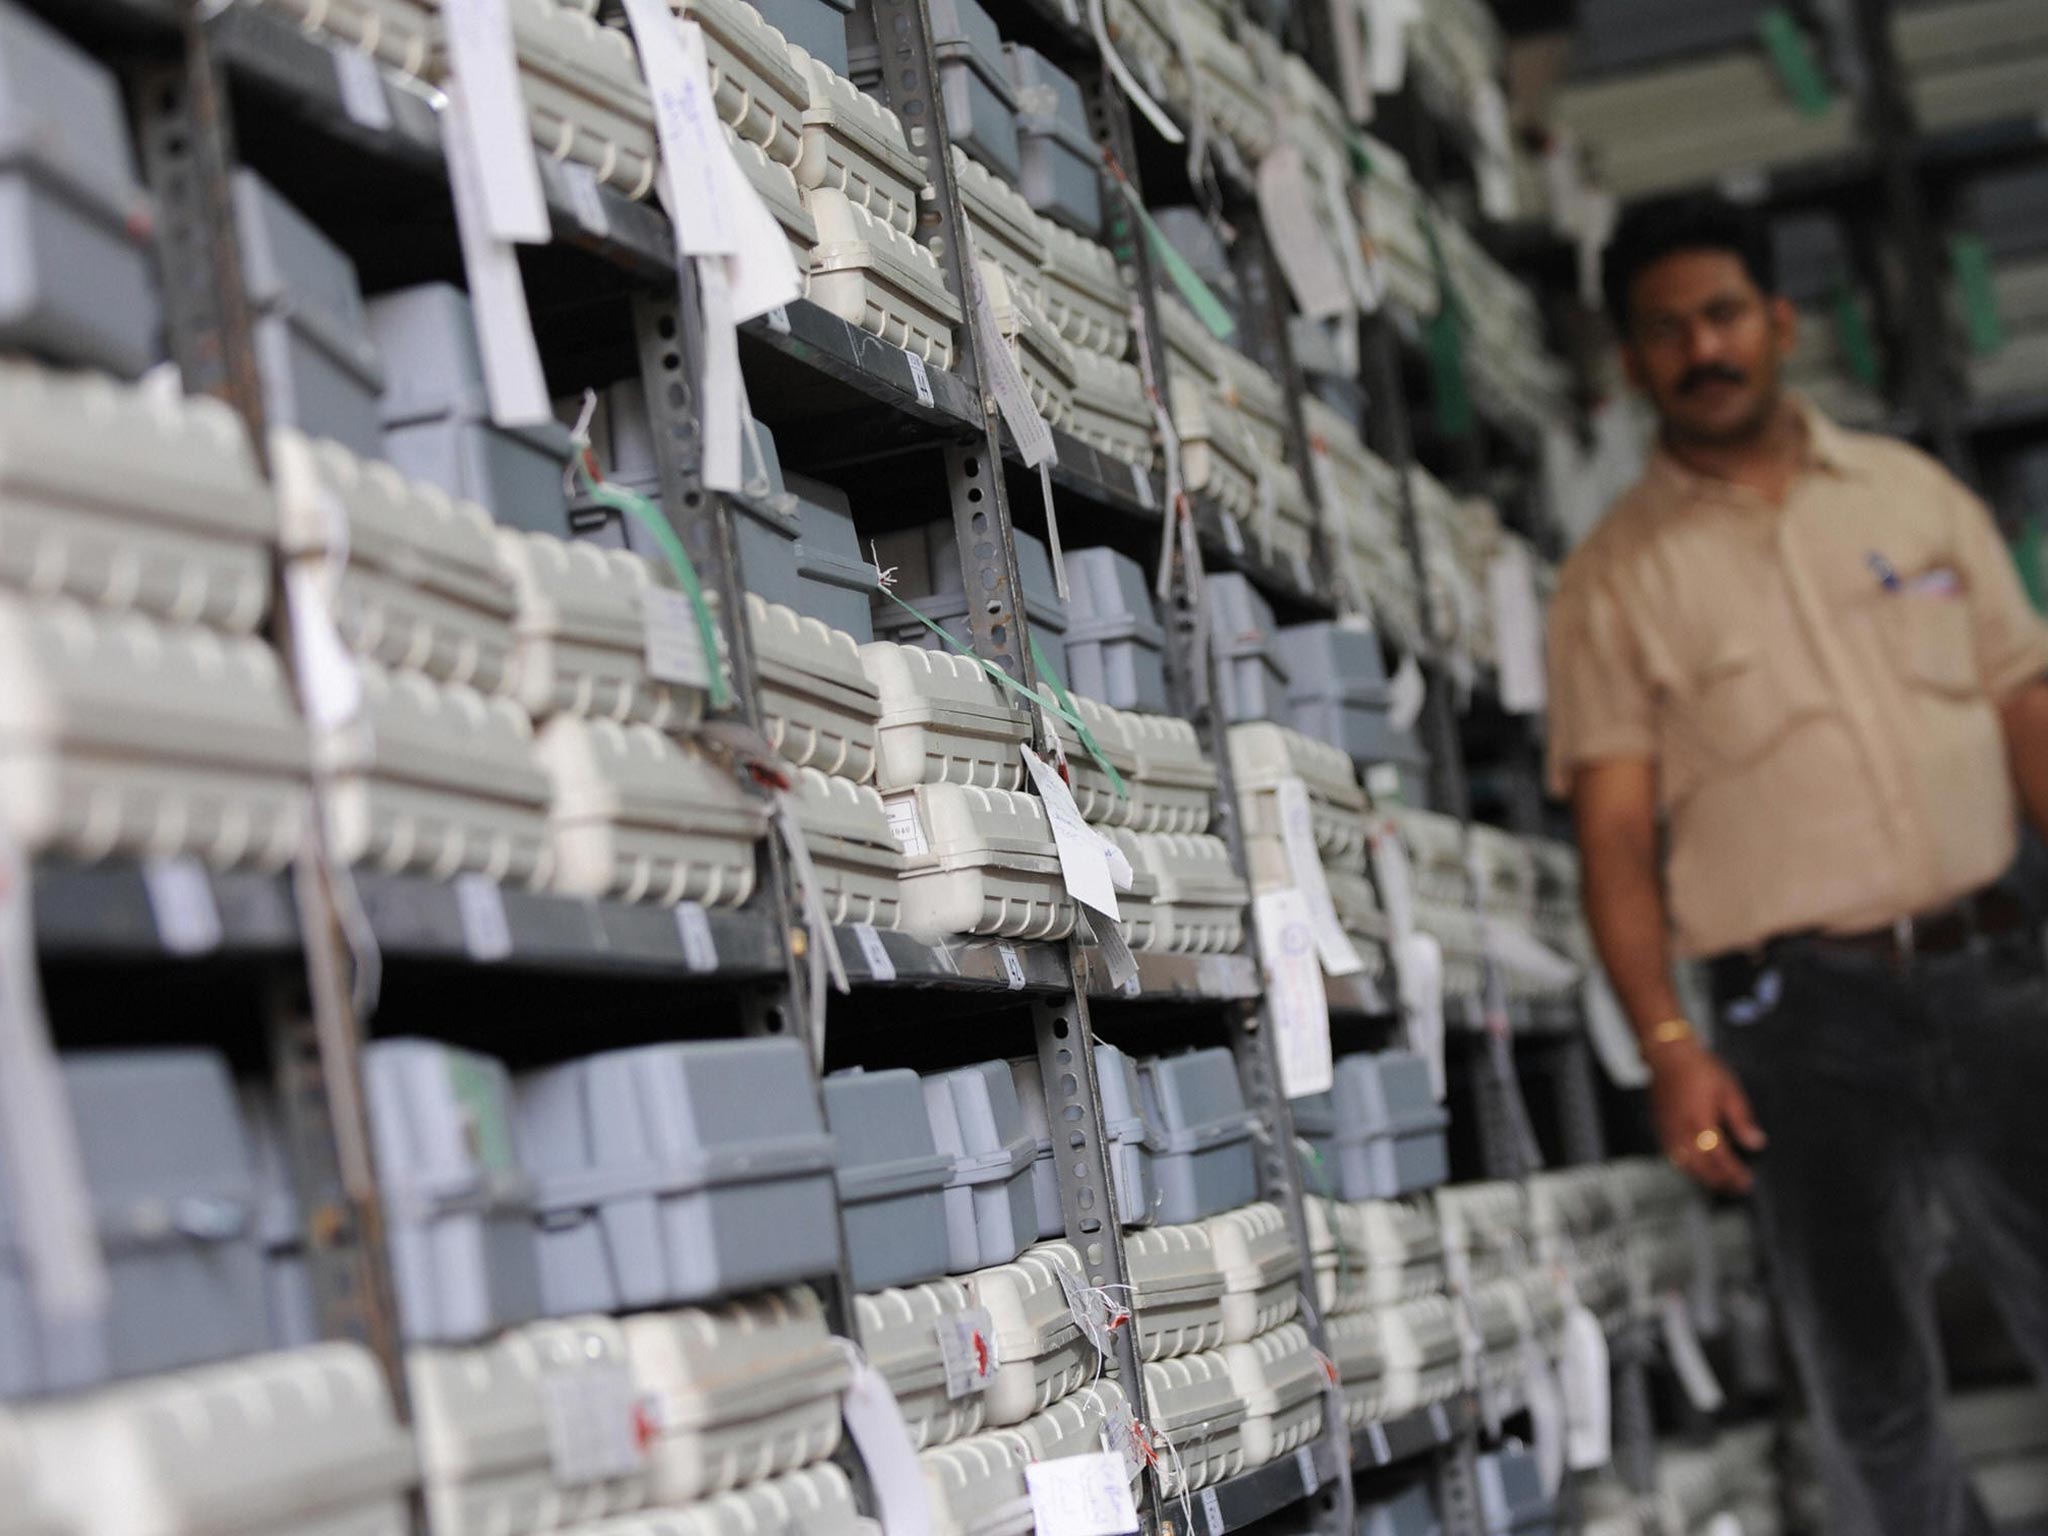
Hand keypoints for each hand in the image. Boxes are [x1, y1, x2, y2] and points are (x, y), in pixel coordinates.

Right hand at [1650, 1041, 1766, 1192]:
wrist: (1668, 1054)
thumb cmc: (1699, 1068)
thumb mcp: (1729, 1090)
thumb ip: (1742, 1120)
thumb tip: (1755, 1142)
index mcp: (1702, 1122)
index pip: (1719, 1157)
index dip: (1733, 1173)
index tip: (1745, 1181)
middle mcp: (1682, 1130)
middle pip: (1700, 1167)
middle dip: (1718, 1180)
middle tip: (1734, 1188)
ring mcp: (1667, 1130)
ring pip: (1683, 1164)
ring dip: (1701, 1177)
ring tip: (1717, 1182)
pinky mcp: (1659, 1126)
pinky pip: (1671, 1154)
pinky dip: (1685, 1166)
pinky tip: (1695, 1166)